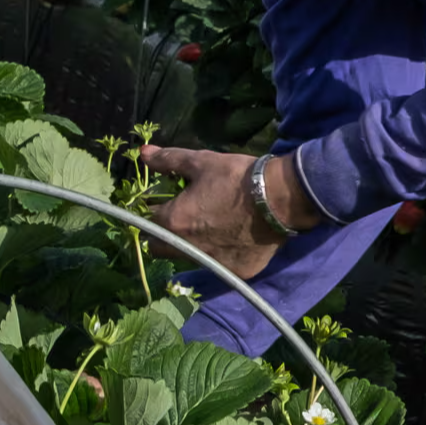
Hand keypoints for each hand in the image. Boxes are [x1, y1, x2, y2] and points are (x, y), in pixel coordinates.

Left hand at [141, 147, 319, 278]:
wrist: (282, 197)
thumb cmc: (237, 177)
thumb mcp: (202, 162)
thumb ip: (169, 160)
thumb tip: (143, 153)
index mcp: (172, 221)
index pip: (148, 221)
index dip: (157, 210)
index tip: (172, 203)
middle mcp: (186, 248)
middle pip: (160, 248)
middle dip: (165, 235)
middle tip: (187, 219)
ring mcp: (212, 263)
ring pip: (189, 258)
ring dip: (193, 246)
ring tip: (215, 228)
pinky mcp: (236, 271)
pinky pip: (221, 266)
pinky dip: (224, 255)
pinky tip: (237, 239)